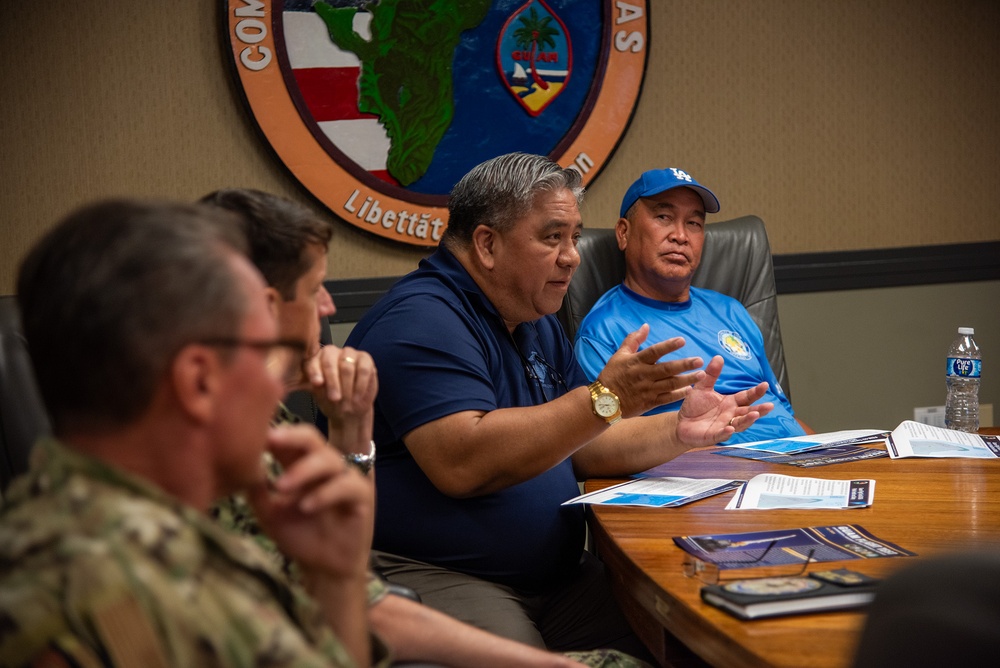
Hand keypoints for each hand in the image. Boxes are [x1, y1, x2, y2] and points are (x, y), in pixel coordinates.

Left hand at [247, 424, 373, 578]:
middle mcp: (324, 466)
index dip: (275, 434)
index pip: (290, 440)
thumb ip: (257, 491)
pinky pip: (346, 485)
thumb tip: (239, 466)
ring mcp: (344, 477)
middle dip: (291, 436)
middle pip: (312, 438)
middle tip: (270, 439)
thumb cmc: (299, 536)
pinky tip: (306, 506)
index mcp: (300, 465)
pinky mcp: (361, 495)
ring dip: (304, 470)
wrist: (324, 569)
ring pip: (329, 459)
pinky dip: (325, 493)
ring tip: (281, 486)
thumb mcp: (270, 514)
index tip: (255, 431)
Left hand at [301, 345, 377, 455]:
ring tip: (347, 400)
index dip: (315, 371)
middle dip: (332, 382)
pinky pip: (363, 368)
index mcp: (314, 358)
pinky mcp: (365, 358)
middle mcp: (331, 352)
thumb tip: (281, 380)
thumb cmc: (330, 402)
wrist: (350, 410)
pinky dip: (360, 384)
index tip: (317, 384)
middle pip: (329, 360)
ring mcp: (349, 354)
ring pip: (346, 364)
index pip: (312, 359)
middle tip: (335, 398)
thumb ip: (298, 384)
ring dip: (347, 386)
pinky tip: (357, 395)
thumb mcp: (314, 394)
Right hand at [598, 324, 704, 416]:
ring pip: (670, 384)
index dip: (668, 346)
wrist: (603, 400)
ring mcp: (647, 390)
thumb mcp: (619, 355)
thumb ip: (633, 340)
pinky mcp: (649, 402)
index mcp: (636, 362)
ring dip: (686, 379)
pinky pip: (666, 399)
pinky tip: (690, 390)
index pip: (654, 351)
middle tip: (699, 360)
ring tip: (701, 375)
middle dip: (684, 364)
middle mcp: (643, 375)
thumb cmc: (612, 375)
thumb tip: (646, 326)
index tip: (682, 340)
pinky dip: (678, 395)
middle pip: (666, 369)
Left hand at [675, 355, 773, 445]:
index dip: (756, 392)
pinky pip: (721, 435)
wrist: (680, 422)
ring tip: (755, 414)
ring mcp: (724, 426)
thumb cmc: (695, 406)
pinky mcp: (713, 436)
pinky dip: (726, 433)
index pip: (746, 397)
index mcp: (730, 403)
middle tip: (769, 405)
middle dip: (759, 410)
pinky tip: (730, 429)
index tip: (765, 384)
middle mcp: (731, 415)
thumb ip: (711, 374)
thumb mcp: (702, 387)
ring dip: (747, 420)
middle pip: (748, 412)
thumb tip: (719, 357)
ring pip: (739, 424)